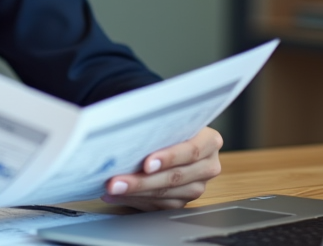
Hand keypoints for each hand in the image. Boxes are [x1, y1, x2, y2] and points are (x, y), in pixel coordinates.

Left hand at [100, 127, 222, 210]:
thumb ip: (157, 122)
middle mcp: (207, 166)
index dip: (169, 157)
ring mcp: (196, 186)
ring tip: (112, 188)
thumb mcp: (168, 117)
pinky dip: (135, 199)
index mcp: (209, 141)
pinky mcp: (182, 201)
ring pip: (165, 194)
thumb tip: (124, 126)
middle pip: (175, 177)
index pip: (191, 150)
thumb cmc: (166, 124)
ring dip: (135, 192)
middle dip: (142, 181)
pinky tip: (117, 194)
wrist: (171, 137)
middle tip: (116, 182)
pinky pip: (159, 205)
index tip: (147, 164)